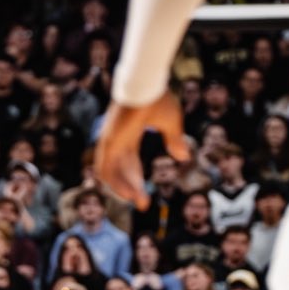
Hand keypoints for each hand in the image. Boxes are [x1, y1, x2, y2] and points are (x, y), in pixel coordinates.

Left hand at [95, 94, 190, 208]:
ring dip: (123, 189)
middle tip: (143, 204)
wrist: (147, 85)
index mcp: (129, 135)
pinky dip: (114, 183)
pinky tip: (127, 194)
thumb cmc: (158, 98)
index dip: (136, 180)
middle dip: (132, 188)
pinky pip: (105, 168)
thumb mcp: (171, 123)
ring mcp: (110, 141)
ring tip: (138, 202)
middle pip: (122, 170)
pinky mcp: (108, 142)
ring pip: (111, 173)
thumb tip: (183, 157)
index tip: (145, 196)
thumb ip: (174, 140)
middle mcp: (117, 140)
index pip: (130, 163)